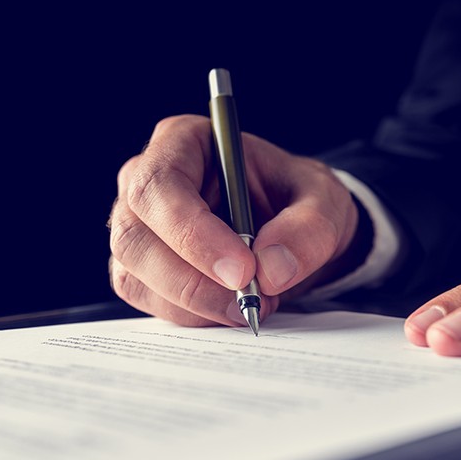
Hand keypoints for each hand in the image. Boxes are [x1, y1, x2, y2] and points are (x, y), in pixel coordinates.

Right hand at [108, 115, 358, 326]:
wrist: (295, 231)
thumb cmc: (300, 199)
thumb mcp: (325, 202)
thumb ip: (308, 229)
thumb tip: (272, 269)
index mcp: (183, 142)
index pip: (159, 184)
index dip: (192, 232)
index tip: (241, 270)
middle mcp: (147, 184)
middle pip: (135, 237)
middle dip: (193, 281)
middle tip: (251, 301)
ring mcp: (139, 230)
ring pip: (136, 277)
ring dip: (196, 305)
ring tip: (253, 305)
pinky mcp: (144, 271)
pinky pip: (152, 303)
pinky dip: (195, 317)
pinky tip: (233, 309)